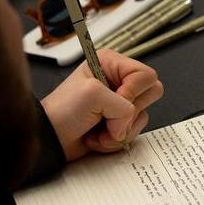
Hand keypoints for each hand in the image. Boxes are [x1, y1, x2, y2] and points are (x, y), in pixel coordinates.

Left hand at [41, 49, 163, 160]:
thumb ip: (122, 105)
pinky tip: (97, 138)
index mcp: (111, 63)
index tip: (113, 101)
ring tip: (98, 130)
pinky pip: (135, 133)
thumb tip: (129, 123)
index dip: (133, 92)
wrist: (51, 139)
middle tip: (107, 115)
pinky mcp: (120, 123)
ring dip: (120, 130)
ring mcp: (120, 103)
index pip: (146, 75)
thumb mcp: (92, 95)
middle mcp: (119, 81)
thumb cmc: (63, 111)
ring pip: (143, 117)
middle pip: (152, 93)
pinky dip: (115, 140)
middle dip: (129, 113)